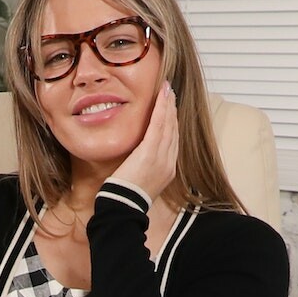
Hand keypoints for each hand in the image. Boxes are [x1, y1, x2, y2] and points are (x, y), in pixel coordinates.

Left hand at [111, 84, 180, 204]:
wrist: (124, 206)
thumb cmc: (126, 196)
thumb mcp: (140, 181)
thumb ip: (143, 167)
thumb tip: (138, 160)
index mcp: (167, 170)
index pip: (172, 142)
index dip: (172, 124)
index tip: (170, 110)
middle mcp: (169, 163)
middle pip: (173, 131)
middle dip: (172, 111)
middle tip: (171, 94)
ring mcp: (162, 157)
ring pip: (169, 125)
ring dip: (169, 105)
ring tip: (168, 90)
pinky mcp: (150, 152)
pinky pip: (159, 125)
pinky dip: (162, 109)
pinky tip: (163, 96)